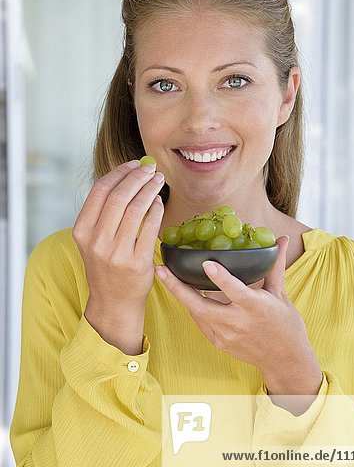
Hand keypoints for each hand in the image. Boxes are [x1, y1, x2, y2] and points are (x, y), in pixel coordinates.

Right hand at [72, 160, 164, 349]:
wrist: (114, 301)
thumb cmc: (106, 265)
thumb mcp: (93, 240)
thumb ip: (103, 213)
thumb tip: (126, 176)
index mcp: (82, 231)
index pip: (100, 191)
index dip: (119, 173)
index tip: (133, 164)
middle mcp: (96, 241)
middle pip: (119, 197)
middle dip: (137, 177)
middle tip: (151, 169)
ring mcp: (116, 253)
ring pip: (136, 209)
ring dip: (150, 190)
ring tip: (158, 181)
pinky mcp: (137, 262)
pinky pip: (150, 227)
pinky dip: (156, 210)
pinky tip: (159, 202)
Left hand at [155, 236, 321, 397]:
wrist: (284, 360)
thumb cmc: (286, 324)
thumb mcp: (281, 294)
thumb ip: (275, 266)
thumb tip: (282, 239)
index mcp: (255, 307)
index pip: (235, 291)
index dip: (221, 278)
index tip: (207, 263)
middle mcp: (238, 323)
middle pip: (201, 306)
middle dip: (177, 288)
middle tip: (160, 270)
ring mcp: (225, 336)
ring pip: (196, 313)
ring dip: (181, 294)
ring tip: (166, 275)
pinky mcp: (218, 343)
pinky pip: (200, 321)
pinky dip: (193, 307)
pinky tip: (185, 293)